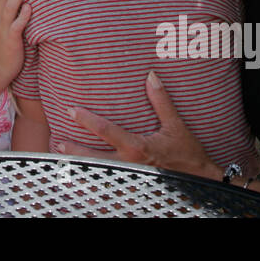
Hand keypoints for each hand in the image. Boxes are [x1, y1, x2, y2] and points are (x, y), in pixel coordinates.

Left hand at [59, 71, 219, 177]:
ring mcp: (130, 177)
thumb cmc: (188, 153)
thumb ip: (161, 100)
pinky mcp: (133, 185)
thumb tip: (150, 76)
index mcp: (137, 147)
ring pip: (99, 172)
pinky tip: (85, 175)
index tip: (71, 111)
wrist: (201, 181)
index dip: (86, 120)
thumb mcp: (175, 125)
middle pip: (93, 157)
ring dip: (81, 166)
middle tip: (58, 143)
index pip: (105, 130)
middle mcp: (129, 164)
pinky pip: (110, 182)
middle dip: (74, 150)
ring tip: (64, 159)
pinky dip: (96, 179)